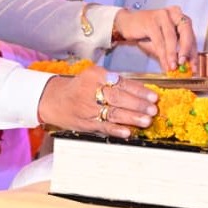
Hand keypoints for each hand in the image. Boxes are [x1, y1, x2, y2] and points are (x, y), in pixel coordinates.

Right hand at [36, 65, 157, 137]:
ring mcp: (87, 108)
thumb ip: (114, 82)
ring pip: (112, 113)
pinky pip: (103, 127)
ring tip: (146, 120)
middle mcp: (90, 90)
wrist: (53, 100)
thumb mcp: (93, 77)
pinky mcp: (85, 123)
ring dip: (131, 118)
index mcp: (95, 75)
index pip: (121, 83)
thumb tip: (141, 92)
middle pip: (118, 98)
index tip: (153, 96)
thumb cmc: (79, 87)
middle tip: (153, 109)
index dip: (139, 91)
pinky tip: (127, 132)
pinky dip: (116, 130)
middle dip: (138, 104)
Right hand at [112, 6, 196, 72]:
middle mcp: (174, 13)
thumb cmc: (146, 32)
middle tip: (184, 64)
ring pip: (171, 38)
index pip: (191, 36)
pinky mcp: (151, 21)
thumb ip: (172, 51)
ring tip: (173, 67)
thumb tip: (181, 67)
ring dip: (172, 55)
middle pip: (185, 32)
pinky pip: (159, 40)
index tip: (194, 67)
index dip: (193, 53)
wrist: (126, 23)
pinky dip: (162, 54)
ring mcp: (162, 15)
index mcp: (180, 17)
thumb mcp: (162, 42)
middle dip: (186, 49)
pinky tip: (164, 63)